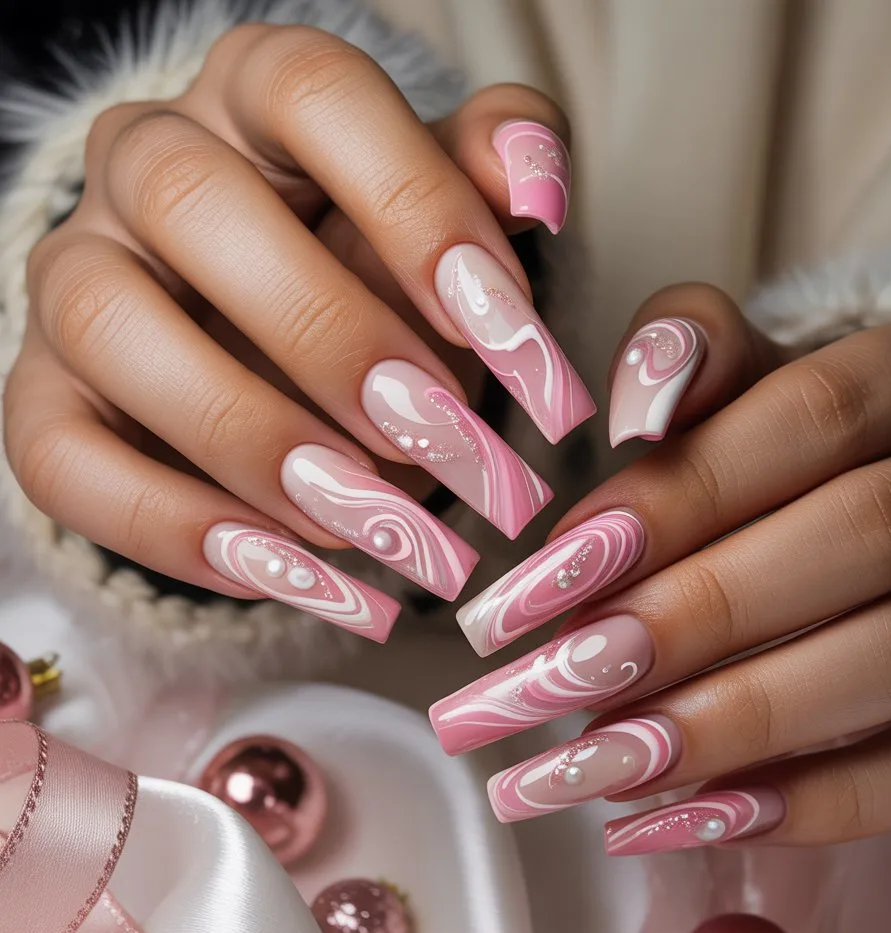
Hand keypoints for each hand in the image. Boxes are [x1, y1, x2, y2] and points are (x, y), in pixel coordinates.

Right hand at [4, 25, 590, 638]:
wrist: (281, 339)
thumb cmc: (380, 266)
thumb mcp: (447, 214)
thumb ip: (493, 182)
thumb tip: (537, 186)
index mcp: (256, 95)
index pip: (316, 96)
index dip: (416, 210)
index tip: (507, 333)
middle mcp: (146, 166)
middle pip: (197, 205)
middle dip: (333, 338)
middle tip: (447, 444)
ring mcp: (77, 279)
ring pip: (114, 331)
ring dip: (254, 443)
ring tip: (372, 525)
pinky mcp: (44, 396)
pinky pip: (62, 459)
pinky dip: (176, 530)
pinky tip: (292, 575)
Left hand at [432, 284, 890, 846]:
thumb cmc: (791, 446)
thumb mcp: (741, 380)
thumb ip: (683, 356)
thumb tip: (632, 406)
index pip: (815, 415)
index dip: (682, 493)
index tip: (558, 567)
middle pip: (867, 536)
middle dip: (698, 615)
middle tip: (559, 676)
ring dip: (739, 722)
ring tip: (601, 763)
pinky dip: (812, 802)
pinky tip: (688, 816)